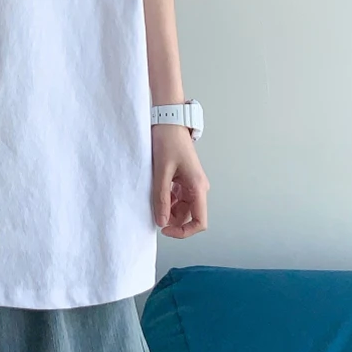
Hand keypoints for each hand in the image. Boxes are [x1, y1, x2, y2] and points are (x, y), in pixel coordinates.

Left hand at [152, 124, 209, 238]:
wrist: (169, 121)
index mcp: (198, 187)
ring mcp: (191, 183)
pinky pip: (177, 197)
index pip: (200, 222)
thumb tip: (161, 222)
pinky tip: (155, 191)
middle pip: (188, 216)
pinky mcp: (183, 178)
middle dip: (171, 219)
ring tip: (152, 198)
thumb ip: (162, 197)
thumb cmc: (168, 141)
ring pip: (181, 207)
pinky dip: (166, 199)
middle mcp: (198, 187)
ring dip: (167, 208)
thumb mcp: (161, 171)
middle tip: (152, 213)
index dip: (183, 231)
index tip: (164, 229)